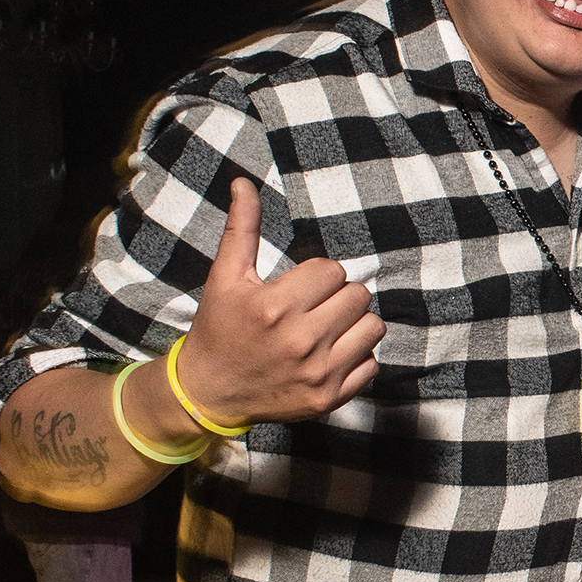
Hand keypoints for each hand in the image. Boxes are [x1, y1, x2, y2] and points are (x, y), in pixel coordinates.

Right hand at [175, 178, 384, 424]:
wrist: (209, 392)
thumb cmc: (219, 330)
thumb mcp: (225, 278)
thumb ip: (241, 229)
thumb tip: (244, 183)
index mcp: (275, 307)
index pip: (332, 270)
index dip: (317, 276)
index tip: (298, 289)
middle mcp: (301, 341)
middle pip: (358, 296)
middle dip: (338, 296)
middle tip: (314, 307)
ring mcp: (319, 373)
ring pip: (372, 327)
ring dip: (354, 324)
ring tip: (327, 328)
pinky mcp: (330, 398)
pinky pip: (371, 364)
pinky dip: (356, 357)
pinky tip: (329, 355)